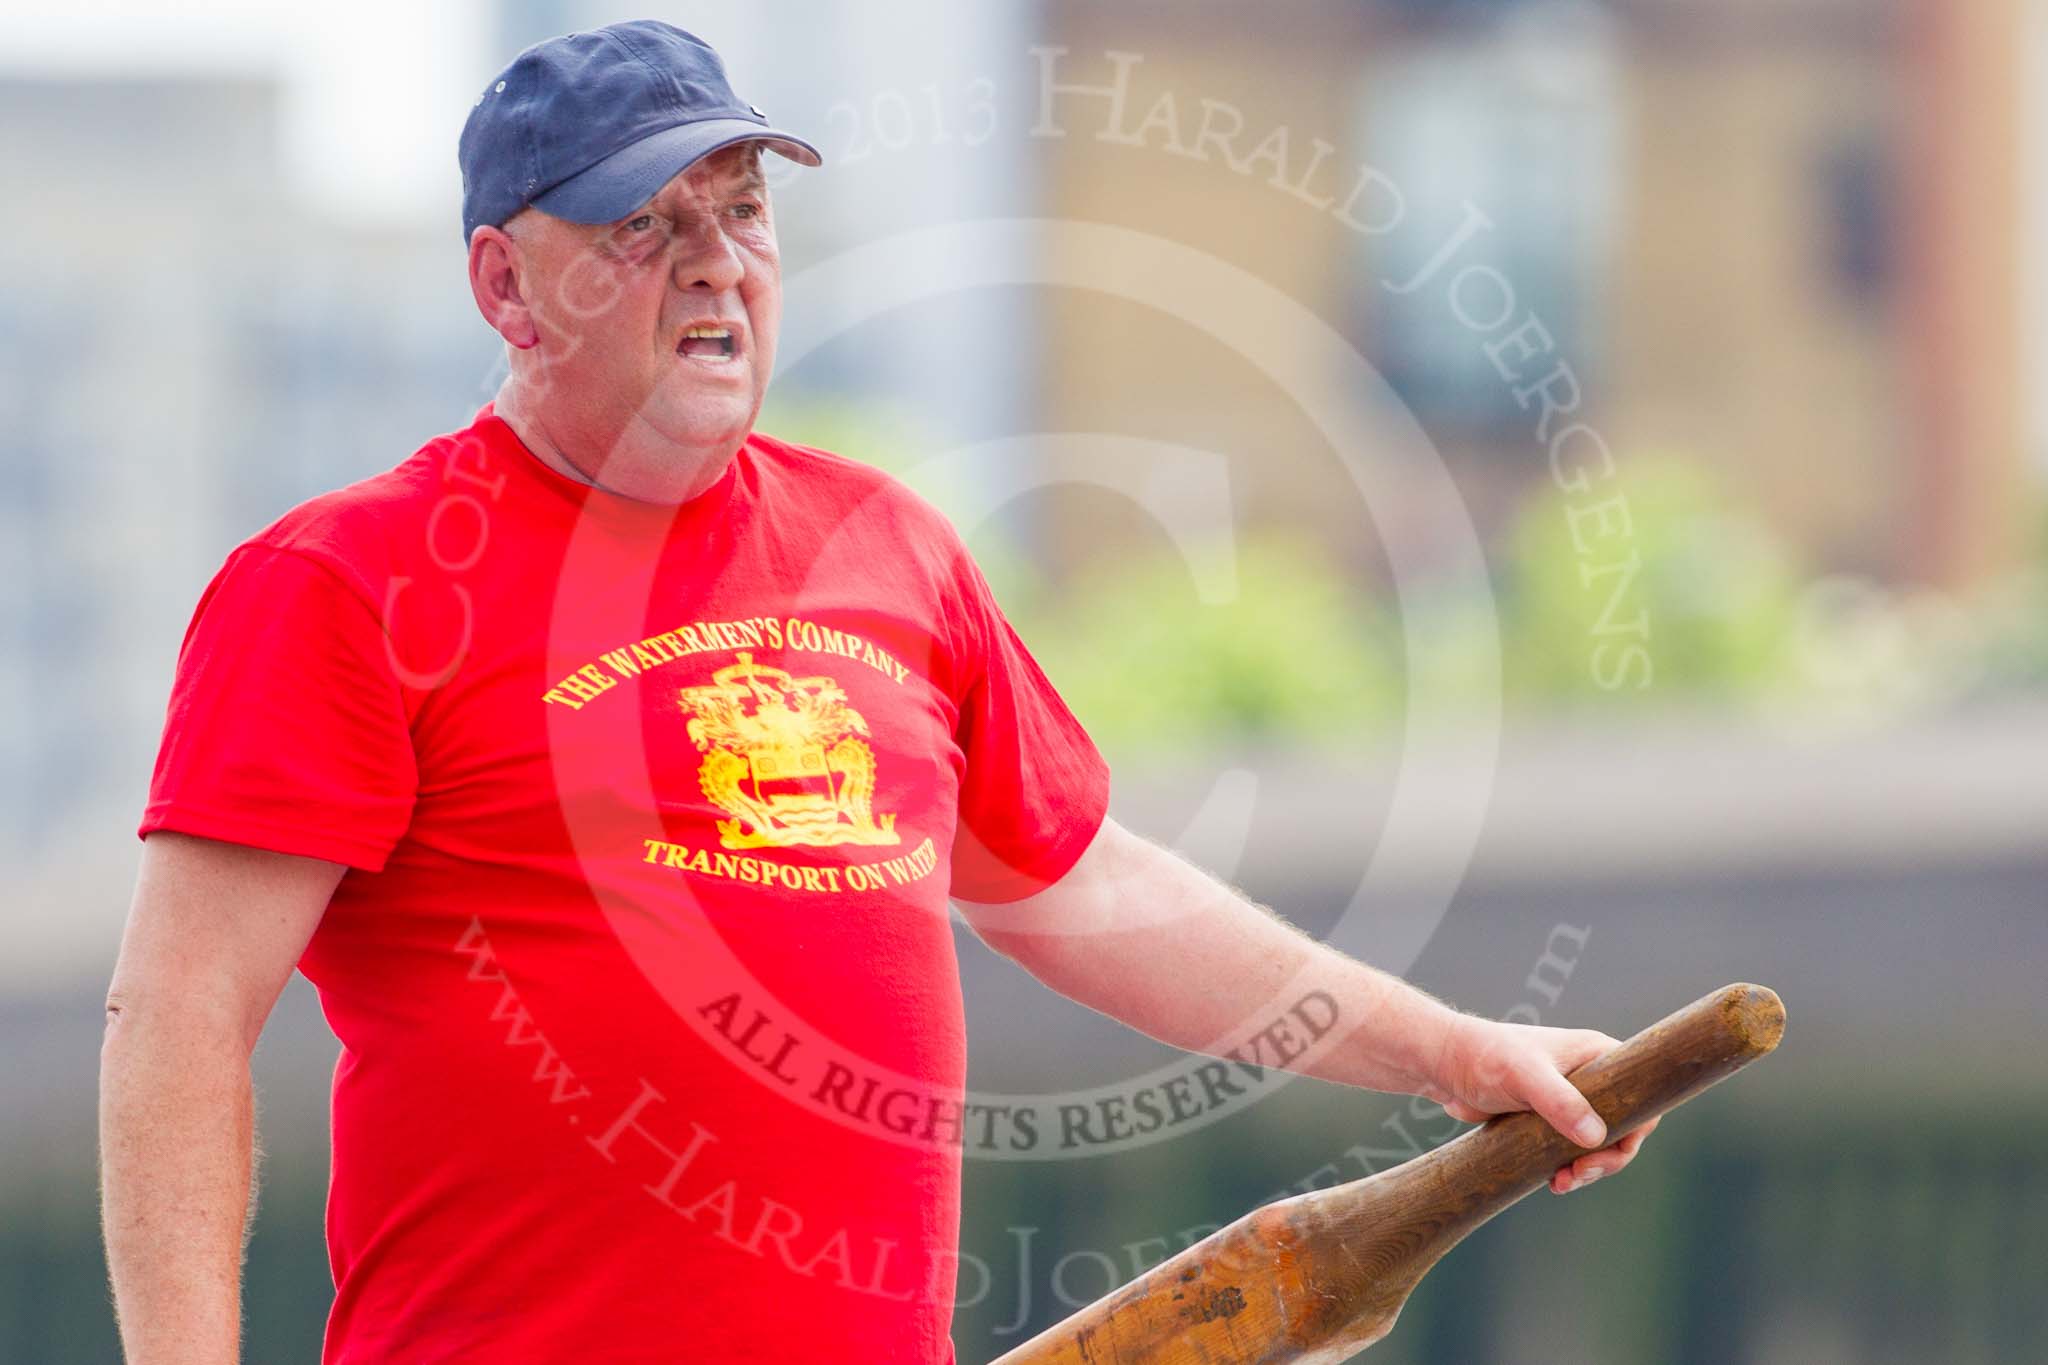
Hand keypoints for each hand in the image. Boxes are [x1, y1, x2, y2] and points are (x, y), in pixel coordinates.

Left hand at [1424, 1016, 1659, 1194]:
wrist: (1443, 1065)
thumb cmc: (1485, 1057)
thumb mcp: (1524, 1075)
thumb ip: (1560, 1102)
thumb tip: (1596, 1137)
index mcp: (1597, 1056)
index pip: (1640, 1098)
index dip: (1632, 1132)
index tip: (1600, 1153)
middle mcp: (1590, 1078)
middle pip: (1622, 1129)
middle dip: (1606, 1159)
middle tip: (1577, 1175)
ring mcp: (1570, 1100)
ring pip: (1597, 1145)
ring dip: (1586, 1169)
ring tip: (1561, 1183)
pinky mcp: (1548, 1120)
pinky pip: (1571, 1150)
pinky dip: (1568, 1169)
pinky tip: (1553, 1181)